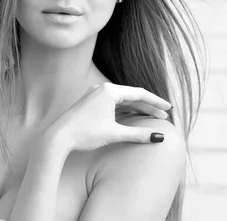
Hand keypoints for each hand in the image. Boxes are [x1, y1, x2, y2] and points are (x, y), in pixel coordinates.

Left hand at [47, 82, 171, 151]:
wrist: (57, 137)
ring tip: (151, 117)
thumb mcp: (114, 134)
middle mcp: (102, 89)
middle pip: (132, 96)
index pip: (139, 94)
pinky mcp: (89, 103)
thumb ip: (138, 134)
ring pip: (122, 101)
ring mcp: (94, 95)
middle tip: (164, 116)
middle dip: (148, 106)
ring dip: (137, 109)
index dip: (156, 102)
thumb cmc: (85, 134)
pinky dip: (124, 111)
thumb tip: (159, 137)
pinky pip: (112, 105)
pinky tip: (132, 117)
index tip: (169, 108)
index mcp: (109, 91)